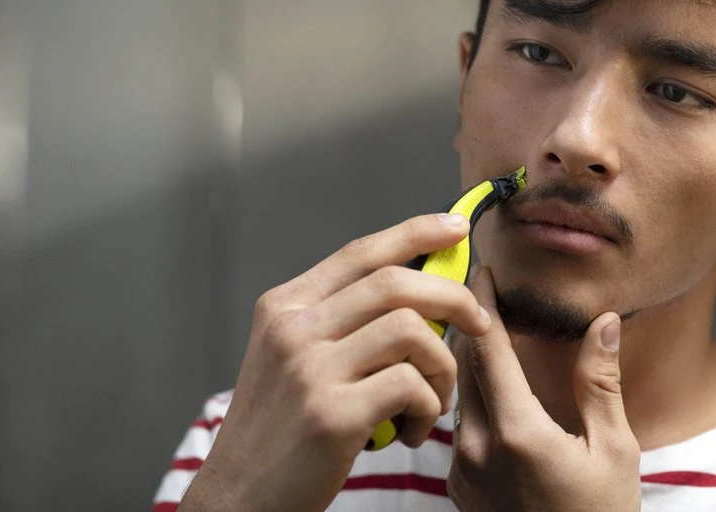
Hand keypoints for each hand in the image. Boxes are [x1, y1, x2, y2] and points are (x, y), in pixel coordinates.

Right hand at [179, 213, 491, 511]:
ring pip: (411, 331)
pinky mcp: (331, 414)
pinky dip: (427, 405)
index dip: (416, 233)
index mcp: (284, 307)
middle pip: (395, 283)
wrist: (236, 499)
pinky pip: (410, 384)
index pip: (361, 252)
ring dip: (442, 366)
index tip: (457, 229)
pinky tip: (412, 428)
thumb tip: (419, 289)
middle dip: (453, 297)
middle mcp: (293, 330)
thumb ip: (341, 320)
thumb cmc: (279, 431)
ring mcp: (310, 370)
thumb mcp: (291, 358)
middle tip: (479, 324)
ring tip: (433, 400)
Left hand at [447, 268, 641, 511]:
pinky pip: (456, 426)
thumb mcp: (615, 450)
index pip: (486, 348)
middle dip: (469, 322)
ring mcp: (462, 471)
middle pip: (461, 365)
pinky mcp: (458, 487)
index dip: (481, 302)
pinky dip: (468, 395)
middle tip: (477, 285)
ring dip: (466, 359)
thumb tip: (603, 322)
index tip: (480, 268)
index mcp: (516, 432)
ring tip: (481, 327)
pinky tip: (487, 384)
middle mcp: (476, 448)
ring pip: (455, 394)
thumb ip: (600, 382)